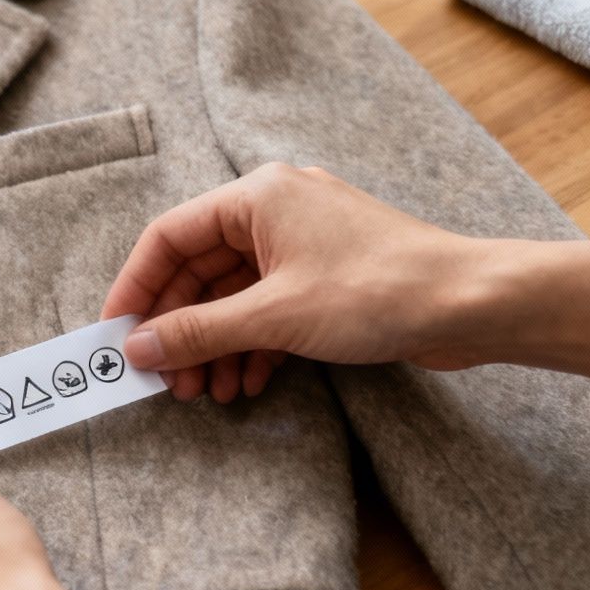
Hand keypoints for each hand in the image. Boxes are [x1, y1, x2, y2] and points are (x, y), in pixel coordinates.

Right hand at [101, 163, 589, 401]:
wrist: (470, 304)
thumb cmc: (378, 290)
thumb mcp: (273, 316)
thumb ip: (198, 331)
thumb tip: (139, 347)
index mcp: (257, 197)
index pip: (170, 237)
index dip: (137, 287)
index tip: (118, 333)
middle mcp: (275, 210)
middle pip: (200, 270)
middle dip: (181, 329)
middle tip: (167, 378)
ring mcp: (303, 244)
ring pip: (234, 295)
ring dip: (215, 345)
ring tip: (208, 392)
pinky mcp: (326, 276)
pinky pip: (268, 307)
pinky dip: (252, 344)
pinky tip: (247, 382)